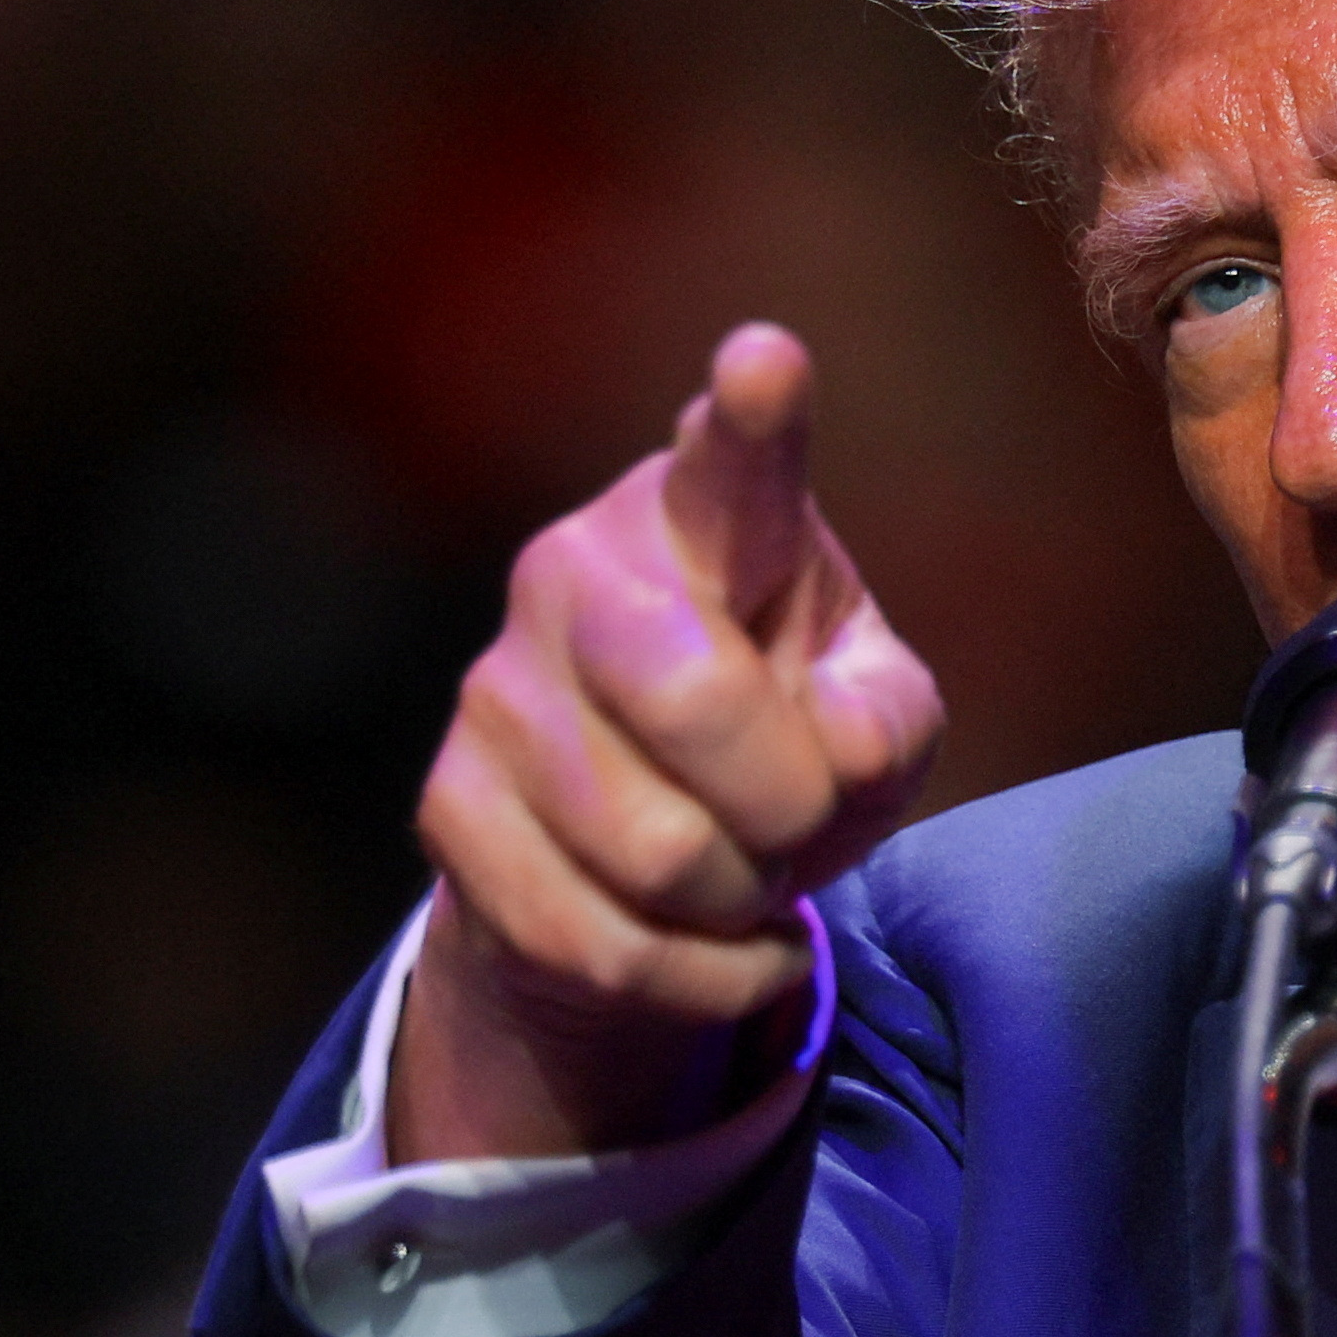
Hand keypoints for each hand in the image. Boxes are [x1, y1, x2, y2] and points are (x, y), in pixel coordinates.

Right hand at [393, 324, 944, 1161]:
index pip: (734, 468)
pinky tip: (723, 942)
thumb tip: (837, 751)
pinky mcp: (446, 808)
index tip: (766, 361)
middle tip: (803, 816)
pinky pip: (600, 943)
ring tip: (749, 868)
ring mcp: (495, 688)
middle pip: (697, 701)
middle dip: (790, 800)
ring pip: (655, 851)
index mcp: (708, 520)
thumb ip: (890, 718)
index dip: (752, 417)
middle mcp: (579, 572)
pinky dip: (699, 975)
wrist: (661, 850)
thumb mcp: (879, 714)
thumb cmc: (796, 734)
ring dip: (743, 895)